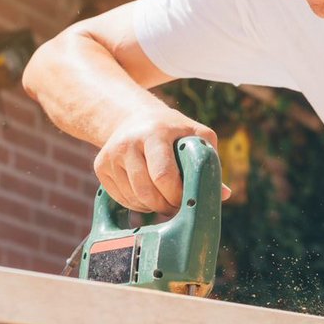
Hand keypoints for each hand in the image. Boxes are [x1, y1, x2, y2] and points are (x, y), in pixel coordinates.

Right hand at [93, 107, 230, 214]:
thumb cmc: (172, 129)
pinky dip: (137, 204)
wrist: (132, 116)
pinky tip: (148, 194)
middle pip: (147, 191)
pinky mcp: (100, 166)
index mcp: (155, 133)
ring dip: (152, 207)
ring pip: (134, 198)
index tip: (187, 199)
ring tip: (165, 199)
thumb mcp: (194, 134)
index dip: (177, 195)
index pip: (163, 175)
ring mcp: (112, 155)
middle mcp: (129, 143)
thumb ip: (209, 160)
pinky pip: (121, 198)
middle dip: (166, 205)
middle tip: (177, 206)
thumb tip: (223, 193)